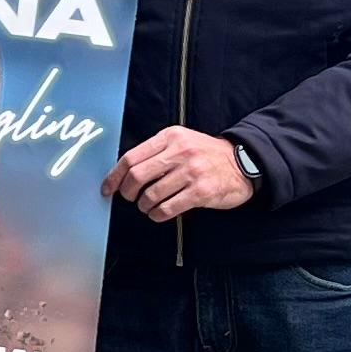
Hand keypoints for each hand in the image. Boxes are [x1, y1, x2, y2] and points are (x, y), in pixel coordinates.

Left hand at [106, 127, 254, 224]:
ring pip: (151, 195)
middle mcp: (180, 151)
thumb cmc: (207, 155)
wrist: (243, 163)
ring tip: (148, 206)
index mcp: (170, 136)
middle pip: (136, 176)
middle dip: (127, 192)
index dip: (114, 176)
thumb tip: (124, 172)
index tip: (108, 188)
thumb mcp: (182, 141)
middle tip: (130, 198)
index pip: (131, 157)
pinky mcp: (201, 191)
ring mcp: (191, 172)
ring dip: (144, 205)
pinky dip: (157, 214)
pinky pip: (168, 208)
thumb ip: (156, 152)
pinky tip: (159, 213)